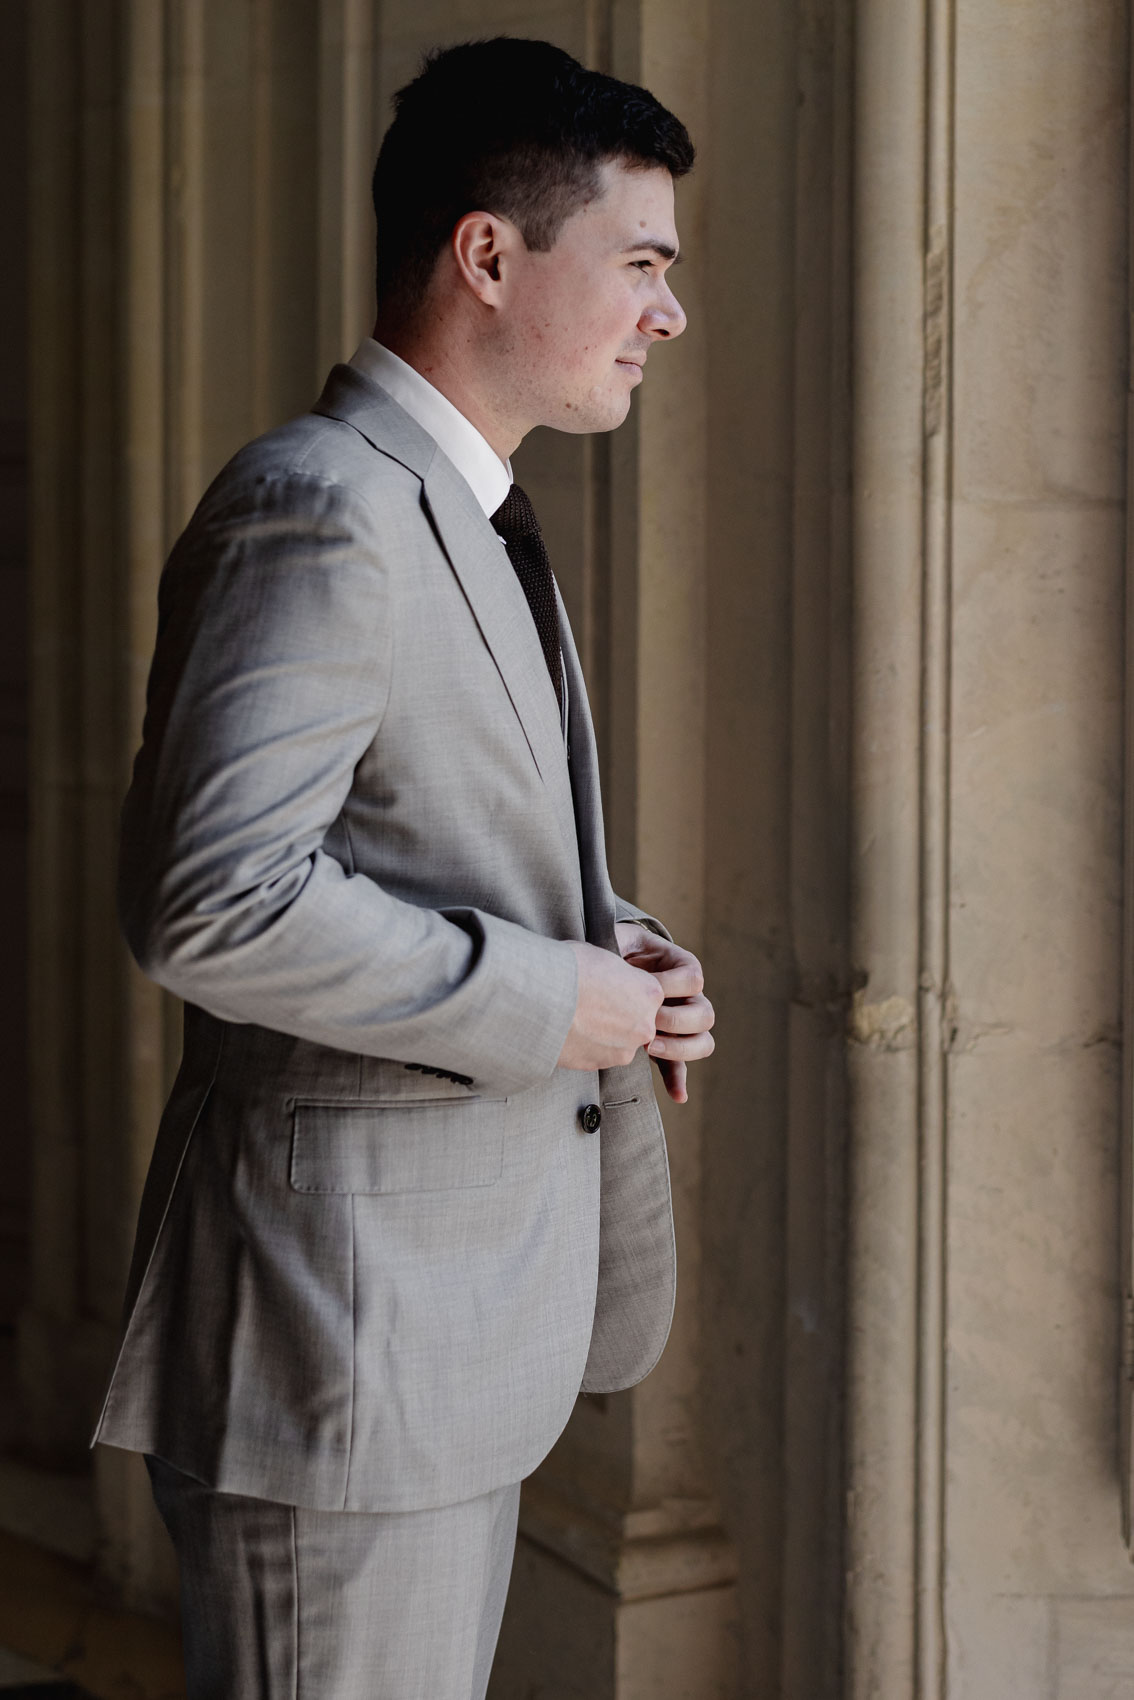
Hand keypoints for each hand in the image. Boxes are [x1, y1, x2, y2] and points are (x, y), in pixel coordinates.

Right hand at [557, 940, 664, 1072]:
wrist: (538, 996)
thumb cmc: (568, 968)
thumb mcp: (603, 957)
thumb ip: (621, 975)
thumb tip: (616, 980)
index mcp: (651, 992)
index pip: (647, 995)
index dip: (625, 990)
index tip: (606, 988)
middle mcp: (645, 1024)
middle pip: (637, 1021)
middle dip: (618, 1015)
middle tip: (591, 1005)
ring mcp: (624, 1048)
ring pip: (619, 1041)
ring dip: (603, 1033)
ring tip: (576, 1018)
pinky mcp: (602, 1064)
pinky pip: (600, 1055)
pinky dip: (587, 1047)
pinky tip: (569, 1032)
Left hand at [614, 923, 714, 1103]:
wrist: (594, 975)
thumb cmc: (606, 951)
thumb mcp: (616, 939)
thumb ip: (624, 942)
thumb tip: (624, 953)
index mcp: (679, 967)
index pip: (694, 977)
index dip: (671, 983)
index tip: (644, 985)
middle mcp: (686, 997)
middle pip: (704, 1013)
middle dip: (676, 1020)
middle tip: (648, 1021)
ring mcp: (678, 1023)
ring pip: (702, 1041)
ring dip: (681, 1048)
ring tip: (651, 1049)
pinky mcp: (663, 1044)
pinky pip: (678, 1066)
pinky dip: (678, 1080)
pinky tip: (677, 1095)